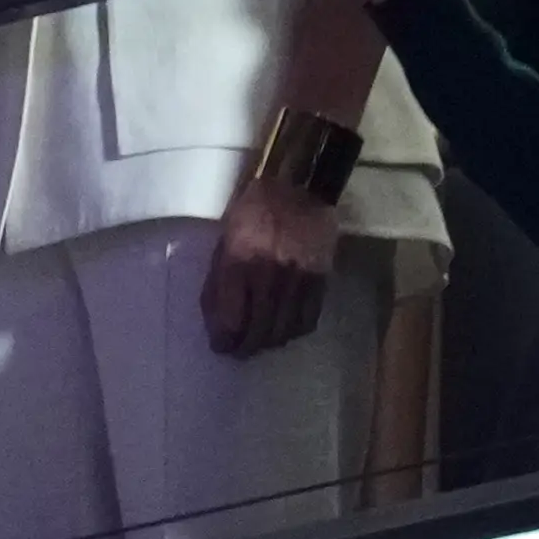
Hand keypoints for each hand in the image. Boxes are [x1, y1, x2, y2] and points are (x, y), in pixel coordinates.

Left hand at [200, 174, 338, 357]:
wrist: (300, 187)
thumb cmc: (252, 210)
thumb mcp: (224, 239)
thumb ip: (219, 279)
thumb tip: (217, 319)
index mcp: (238, 261)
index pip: (231, 317)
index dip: (224, 339)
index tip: (220, 346)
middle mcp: (268, 275)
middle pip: (257, 330)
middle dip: (244, 347)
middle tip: (238, 351)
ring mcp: (298, 279)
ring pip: (283, 330)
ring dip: (268, 342)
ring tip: (259, 342)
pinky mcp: (321, 280)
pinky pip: (308, 319)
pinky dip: (293, 331)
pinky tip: (284, 329)